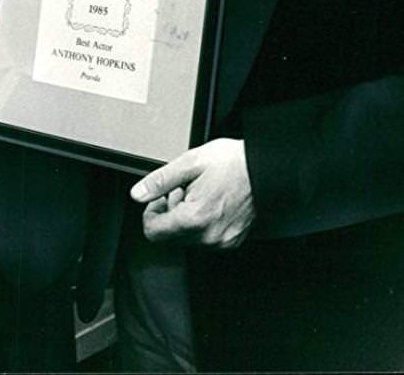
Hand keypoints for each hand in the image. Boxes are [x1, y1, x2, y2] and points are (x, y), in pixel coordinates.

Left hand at [130, 139, 255, 248]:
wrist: (265, 169)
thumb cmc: (233, 163)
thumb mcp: (190, 163)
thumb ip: (159, 181)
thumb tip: (138, 193)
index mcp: (195, 218)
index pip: (153, 232)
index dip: (151, 212)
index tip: (159, 198)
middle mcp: (208, 236)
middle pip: (170, 236)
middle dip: (171, 211)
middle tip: (184, 189)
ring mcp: (222, 241)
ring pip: (186, 237)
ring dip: (186, 217)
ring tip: (200, 193)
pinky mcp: (232, 241)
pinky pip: (205, 238)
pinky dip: (202, 222)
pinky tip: (211, 202)